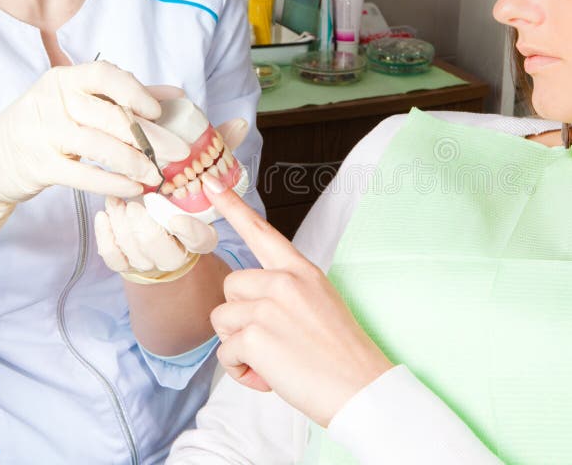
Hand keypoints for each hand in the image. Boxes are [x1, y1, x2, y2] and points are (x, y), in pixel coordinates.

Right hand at [0, 61, 163, 206]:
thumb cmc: (52, 125)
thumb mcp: (81, 103)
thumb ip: (128, 97)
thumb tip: (176, 95)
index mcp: (66, 79)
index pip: (104, 75)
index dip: (135, 92)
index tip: (158, 112)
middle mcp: (52, 101)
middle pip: (110, 116)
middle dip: (150, 137)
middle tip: (179, 152)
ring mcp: (43, 133)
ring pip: (98, 146)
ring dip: (135, 163)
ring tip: (158, 175)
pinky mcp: (39, 165)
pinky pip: (83, 175)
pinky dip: (113, 183)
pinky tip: (134, 188)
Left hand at [94, 119, 250, 280]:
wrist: (157, 239)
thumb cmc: (179, 203)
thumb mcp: (200, 180)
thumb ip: (215, 155)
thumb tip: (239, 123)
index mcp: (200, 237)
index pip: (199, 240)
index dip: (187, 230)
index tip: (175, 216)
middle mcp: (176, 254)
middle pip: (159, 246)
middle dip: (144, 221)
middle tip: (139, 197)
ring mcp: (148, 262)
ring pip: (133, 248)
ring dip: (123, 220)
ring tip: (119, 198)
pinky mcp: (124, 264)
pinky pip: (113, 256)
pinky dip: (106, 232)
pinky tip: (106, 212)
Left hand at [204, 176, 393, 427]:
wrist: (361, 387)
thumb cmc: (341, 354)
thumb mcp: (320, 304)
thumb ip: (285, 293)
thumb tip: (247, 306)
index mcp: (302, 271)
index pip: (262, 232)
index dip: (233, 207)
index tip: (210, 185)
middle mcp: (284, 281)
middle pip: (231, 286)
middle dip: (240, 316)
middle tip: (270, 341)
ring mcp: (268, 306)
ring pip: (222, 319)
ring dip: (238, 346)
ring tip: (272, 361)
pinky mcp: (255, 335)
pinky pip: (225, 353)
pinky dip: (241, 372)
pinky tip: (270, 377)